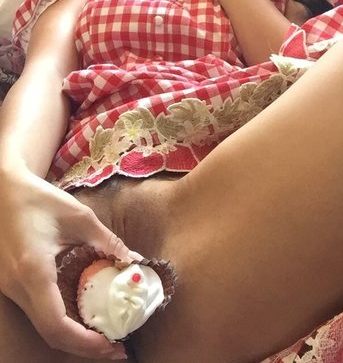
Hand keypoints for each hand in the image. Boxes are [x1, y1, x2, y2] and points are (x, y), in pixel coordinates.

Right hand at [0, 169, 138, 358]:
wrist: (3, 191)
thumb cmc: (40, 199)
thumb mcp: (79, 217)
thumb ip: (107, 242)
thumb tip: (134, 262)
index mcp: (33, 272)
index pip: (56, 325)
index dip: (85, 342)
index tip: (113, 345)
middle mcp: (17, 287)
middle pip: (50, 333)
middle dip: (84, 346)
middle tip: (116, 347)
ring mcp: (10, 288)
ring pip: (42, 325)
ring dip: (73, 336)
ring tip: (105, 334)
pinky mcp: (11, 284)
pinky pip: (38, 311)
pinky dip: (62, 320)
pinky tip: (83, 315)